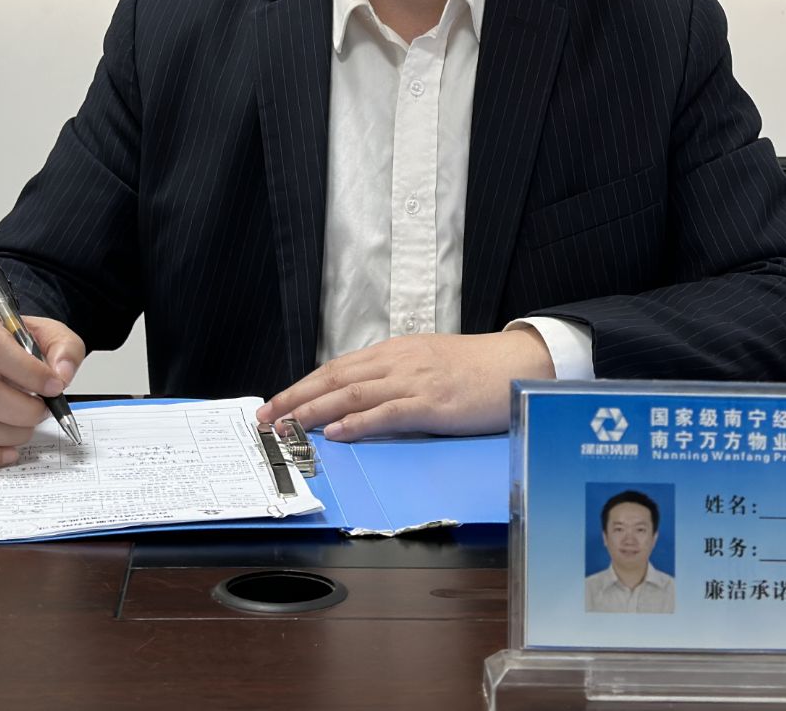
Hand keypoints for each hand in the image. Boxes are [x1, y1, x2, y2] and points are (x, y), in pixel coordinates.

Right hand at [0, 310, 84, 468]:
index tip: (54, 387)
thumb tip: (62, 374)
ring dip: (10, 434)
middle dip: (22, 410)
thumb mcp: (45, 334)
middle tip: (43, 411)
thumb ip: (63, 347)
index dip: (28, 372)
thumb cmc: (14, 348)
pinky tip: (9, 452)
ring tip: (28, 425)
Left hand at [256, 328, 552, 440]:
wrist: (519, 365)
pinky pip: (388, 412)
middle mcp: (399, 361)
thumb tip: (360, 401)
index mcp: (396, 352)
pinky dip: (359, 423)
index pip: (337, 367)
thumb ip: (396, 377)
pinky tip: (337, 433)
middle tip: (265, 416)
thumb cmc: (477, 369)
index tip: (276, 402)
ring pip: (353, 394)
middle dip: (296, 397)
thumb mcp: (429, 363)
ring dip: (315, 410)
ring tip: (287, 426)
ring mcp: (416, 381)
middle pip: (335, 378)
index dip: (302, 385)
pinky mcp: (434, 404)